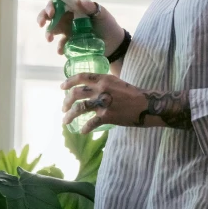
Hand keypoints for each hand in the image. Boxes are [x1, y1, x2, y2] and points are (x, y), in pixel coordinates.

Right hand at [37, 0, 124, 56]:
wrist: (114, 44)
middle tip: (42, 24)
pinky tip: (61, 50)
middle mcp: (69, 16)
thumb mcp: (102, 14)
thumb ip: (92, 7)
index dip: (52, 5)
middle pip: (51, 13)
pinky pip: (60, 43)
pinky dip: (59, 47)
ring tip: (50, 39)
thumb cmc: (108, 25)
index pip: (60, 1)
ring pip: (52, 28)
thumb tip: (80, 1)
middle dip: (43, 17)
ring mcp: (68, 29)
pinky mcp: (70, 41)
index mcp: (76, 6)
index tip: (51, 12)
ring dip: (48, 32)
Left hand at [61, 73, 192, 133]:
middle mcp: (101, 89)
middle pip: (76, 93)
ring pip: (80, 108)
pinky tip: (82, 131)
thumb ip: (104, 83)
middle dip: (67, 101)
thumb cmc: (132, 93)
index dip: (69, 81)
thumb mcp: (117, 82)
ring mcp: (103, 103)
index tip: (62, 87)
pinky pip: (90, 123)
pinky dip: (84, 128)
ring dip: (70, 116)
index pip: (81, 77)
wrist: (146, 104)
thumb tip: (91, 87)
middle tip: (64, 107)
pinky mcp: (107, 116)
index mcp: (104, 78)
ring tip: (65, 121)